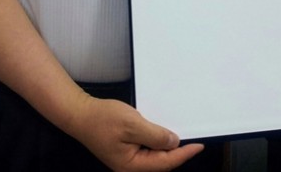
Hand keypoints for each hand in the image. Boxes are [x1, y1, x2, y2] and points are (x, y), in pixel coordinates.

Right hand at [70, 97, 202, 171]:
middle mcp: (130, 167)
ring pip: (155, 158)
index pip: (165, 163)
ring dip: (169, 149)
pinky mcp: (126, 152)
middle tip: (195, 140)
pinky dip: (158, 143)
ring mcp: (128, 160)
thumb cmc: (103, 119)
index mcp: (131, 165)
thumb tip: (174, 143)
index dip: (184, 154)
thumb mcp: (132, 124)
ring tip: (184, 137)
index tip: (199, 145)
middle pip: (161, 164)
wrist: (81, 114)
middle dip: (178, 154)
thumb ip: (155, 135)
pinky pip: (148, 151)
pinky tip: (165, 134)